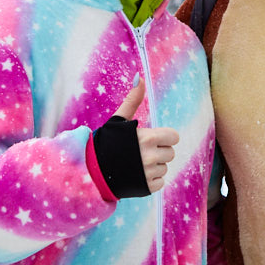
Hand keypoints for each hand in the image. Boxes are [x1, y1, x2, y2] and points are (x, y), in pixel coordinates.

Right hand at [113, 77, 179, 193]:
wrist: (90, 168)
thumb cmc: (106, 141)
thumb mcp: (119, 119)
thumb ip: (133, 100)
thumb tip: (139, 77)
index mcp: (149, 137)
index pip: (174, 137)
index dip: (163, 138)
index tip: (151, 139)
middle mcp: (151, 156)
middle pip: (170, 153)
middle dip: (158, 152)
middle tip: (140, 152)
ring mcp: (148, 173)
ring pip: (164, 168)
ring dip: (154, 166)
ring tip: (135, 163)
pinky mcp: (146, 187)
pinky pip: (160, 182)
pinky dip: (150, 180)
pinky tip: (136, 174)